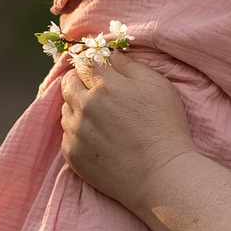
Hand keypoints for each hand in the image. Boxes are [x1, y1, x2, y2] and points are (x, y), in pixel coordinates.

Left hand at [59, 52, 195, 205]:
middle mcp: (85, 106)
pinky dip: (78, 132)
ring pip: (65, 109)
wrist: (161, 176)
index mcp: (105, 85)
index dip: (91, 64)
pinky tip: (98, 138)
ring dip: (77, 107)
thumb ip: (129, 65)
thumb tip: (110, 55)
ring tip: (101, 118)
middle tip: (97, 91)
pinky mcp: (73, 155)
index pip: (84, 63)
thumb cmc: (165, 128)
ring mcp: (76, 132)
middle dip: (79, 81)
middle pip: (68, 83)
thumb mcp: (157, 86)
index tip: (98, 70)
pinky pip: (67, 134)